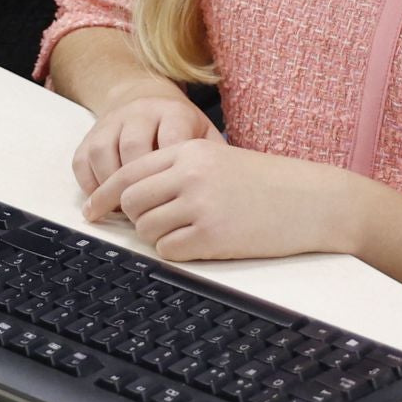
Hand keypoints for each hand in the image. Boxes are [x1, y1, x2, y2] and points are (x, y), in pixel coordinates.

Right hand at [73, 90, 220, 202]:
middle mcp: (141, 111)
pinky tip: (103, 202)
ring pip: (103, 151)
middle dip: (139, 186)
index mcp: (174, 112)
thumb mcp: (205, 138)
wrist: (149, 98)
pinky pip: (82, 158)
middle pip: (133, 146)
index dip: (170, 179)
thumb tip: (224, 203)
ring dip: (111, 187)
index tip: (176, 205)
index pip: (170, 143)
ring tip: (123, 213)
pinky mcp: (92, 130)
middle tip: (147, 216)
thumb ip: (212, 164)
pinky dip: (90, 184)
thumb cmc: (184, 131)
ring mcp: (113, 119)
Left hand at [94, 136, 359, 261]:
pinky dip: (174, 251)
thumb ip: (176, 170)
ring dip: (155, 235)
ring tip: (181, 232)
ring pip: (146, 227)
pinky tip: (195, 244)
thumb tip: (132, 196)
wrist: (311, 200)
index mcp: (187, 150)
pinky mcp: (213, 236)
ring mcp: (200, 205)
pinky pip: (169, 250)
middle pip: (130, 200)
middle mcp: (189, 173)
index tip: (91, 209)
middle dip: (132, 217)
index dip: (104, 193)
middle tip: (146, 225)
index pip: (128, 170)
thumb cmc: (264, 183)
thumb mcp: (216, 160)